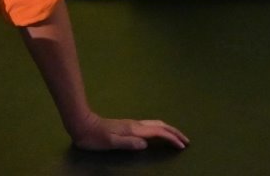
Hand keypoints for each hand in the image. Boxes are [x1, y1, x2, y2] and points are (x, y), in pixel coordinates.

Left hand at [69, 112, 189, 151]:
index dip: (171, 139)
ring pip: (156, 124)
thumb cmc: (95, 138)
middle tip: (186, 141)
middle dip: (175, 133)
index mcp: (134, 130)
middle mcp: (136, 125)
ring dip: (169, 130)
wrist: (83, 125)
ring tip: (177, 137)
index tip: (182, 146)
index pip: (158, 132)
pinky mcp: (129, 126)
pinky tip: (159, 133)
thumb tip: (146, 144)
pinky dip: (161, 129)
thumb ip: (128, 143)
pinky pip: (151, 126)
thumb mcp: (110, 142)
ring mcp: (133, 124)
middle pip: (161, 126)